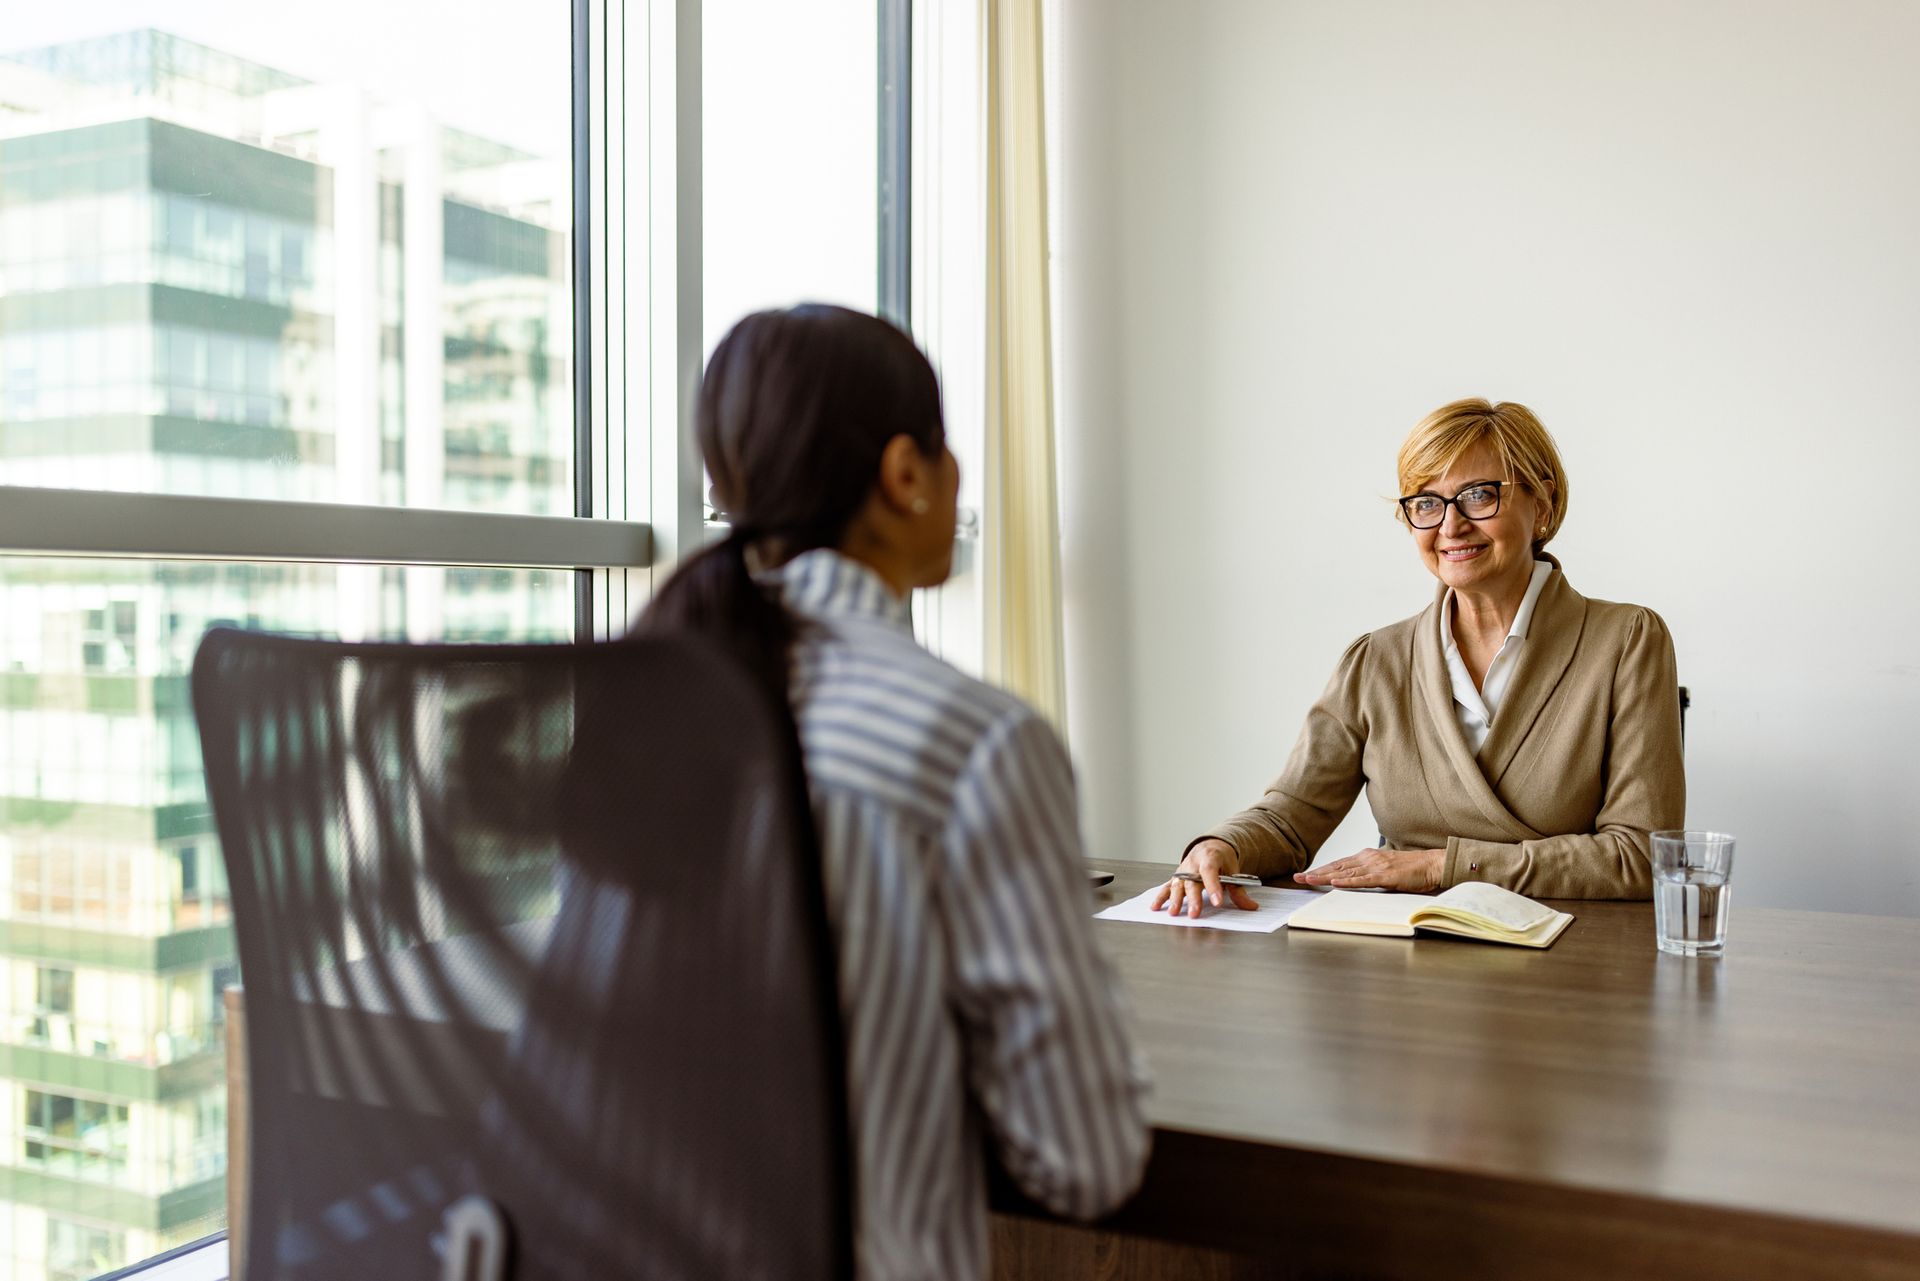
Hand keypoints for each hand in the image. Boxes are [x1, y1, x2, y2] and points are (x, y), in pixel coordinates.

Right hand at [1151, 839, 1260, 916]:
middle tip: (1195, 914)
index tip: (1217, 902)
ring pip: (1177, 885)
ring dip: (1175, 899)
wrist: (1209, 847)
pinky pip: (1166, 887)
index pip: (1209, 871)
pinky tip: (1156, 907)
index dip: (1213, 887)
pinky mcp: (1176, 878)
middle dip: (1193, 898)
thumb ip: (1239, 889)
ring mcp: (1182, 871)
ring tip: (1175, 913)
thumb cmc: (1221, 859)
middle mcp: (1193, 863)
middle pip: (1191, 881)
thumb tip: (1250, 906)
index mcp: (1209, 857)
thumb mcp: (1233, 870)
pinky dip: (1161, 897)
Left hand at [1293, 848, 1444, 891]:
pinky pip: (1363, 879)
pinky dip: (1348, 881)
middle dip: (1316, 872)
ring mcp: (1376, 866)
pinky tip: (1335, 882)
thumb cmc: (1410, 869)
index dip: (1321, 869)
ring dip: (1325, 876)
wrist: (1432, 864)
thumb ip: (1369, 873)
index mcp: (1367, 856)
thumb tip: (1354, 879)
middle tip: (1297, 877)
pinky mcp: (1386, 876)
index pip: (1339, 864)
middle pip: (1337, 866)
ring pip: (1345, 872)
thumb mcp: (1384, 869)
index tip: (1305, 874)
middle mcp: (1368, 858)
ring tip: (1309, 879)